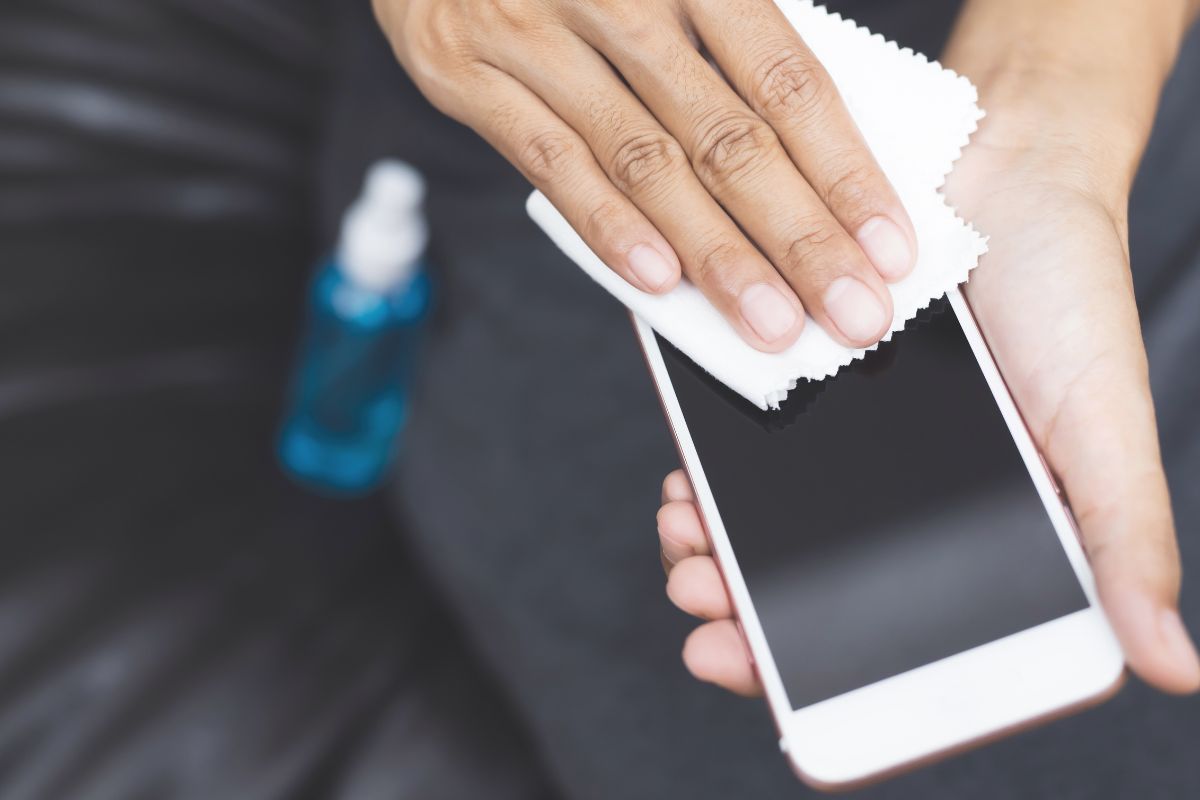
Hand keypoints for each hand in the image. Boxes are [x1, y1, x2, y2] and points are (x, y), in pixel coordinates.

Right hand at [374, 0, 915, 349]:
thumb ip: (732, 37)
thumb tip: (811, 151)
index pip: (786, 78)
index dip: (843, 168)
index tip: (888, 245)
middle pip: (728, 135)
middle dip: (800, 236)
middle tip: (853, 313)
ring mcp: (539, 34)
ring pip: (646, 161)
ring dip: (716, 254)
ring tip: (772, 323)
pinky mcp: (471, 75)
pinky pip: (549, 163)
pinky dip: (607, 225)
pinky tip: (658, 283)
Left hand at [655, 117, 1199, 696]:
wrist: (1002, 160)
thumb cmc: (1067, 290)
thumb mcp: (1102, 421)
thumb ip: (1123, 537)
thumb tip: (1169, 667)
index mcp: (970, 526)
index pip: (886, 625)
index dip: (810, 662)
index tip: (744, 667)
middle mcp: (894, 493)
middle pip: (805, 581)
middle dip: (737, 605)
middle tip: (696, 600)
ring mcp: (839, 438)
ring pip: (759, 521)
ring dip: (709, 543)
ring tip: (683, 538)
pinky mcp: (795, 377)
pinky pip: (739, 440)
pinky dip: (706, 468)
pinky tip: (683, 477)